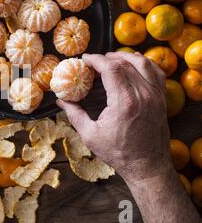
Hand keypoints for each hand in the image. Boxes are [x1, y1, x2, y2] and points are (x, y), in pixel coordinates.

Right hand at [57, 52, 201, 222]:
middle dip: (107, 58)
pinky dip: (143, 64)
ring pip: (142, 63)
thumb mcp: (90, 135)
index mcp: (124, 102)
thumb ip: (75, 114)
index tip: (85, 59)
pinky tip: (133, 65)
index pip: (111, 68)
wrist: (147, 165)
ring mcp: (155, 95)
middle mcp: (142, 94)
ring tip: (112, 59)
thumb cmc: (118, 152)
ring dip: (125, 57)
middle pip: (124, 63)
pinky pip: (155, 72)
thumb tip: (61, 101)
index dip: (96, 59)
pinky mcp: (161, 98)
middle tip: (94, 63)